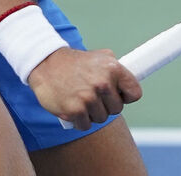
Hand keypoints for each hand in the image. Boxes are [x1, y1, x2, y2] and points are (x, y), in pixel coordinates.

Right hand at [27, 47, 142, 129]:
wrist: (46, 63)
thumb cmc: (75, 62)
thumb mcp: (99, 56)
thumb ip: (115, 68)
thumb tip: (129, 82)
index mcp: (113, 68)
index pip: (135, 93)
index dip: (126, 96)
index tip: (118, 95)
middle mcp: (103, 83)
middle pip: (117, 109)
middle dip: (106, 105)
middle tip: (93, 96)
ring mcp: (89, 98)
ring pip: (102, 118)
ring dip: (92, 113)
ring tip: (82, 99)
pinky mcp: (75, 110)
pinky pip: (85, 125)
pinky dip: (80, 120)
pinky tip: (73, 107)